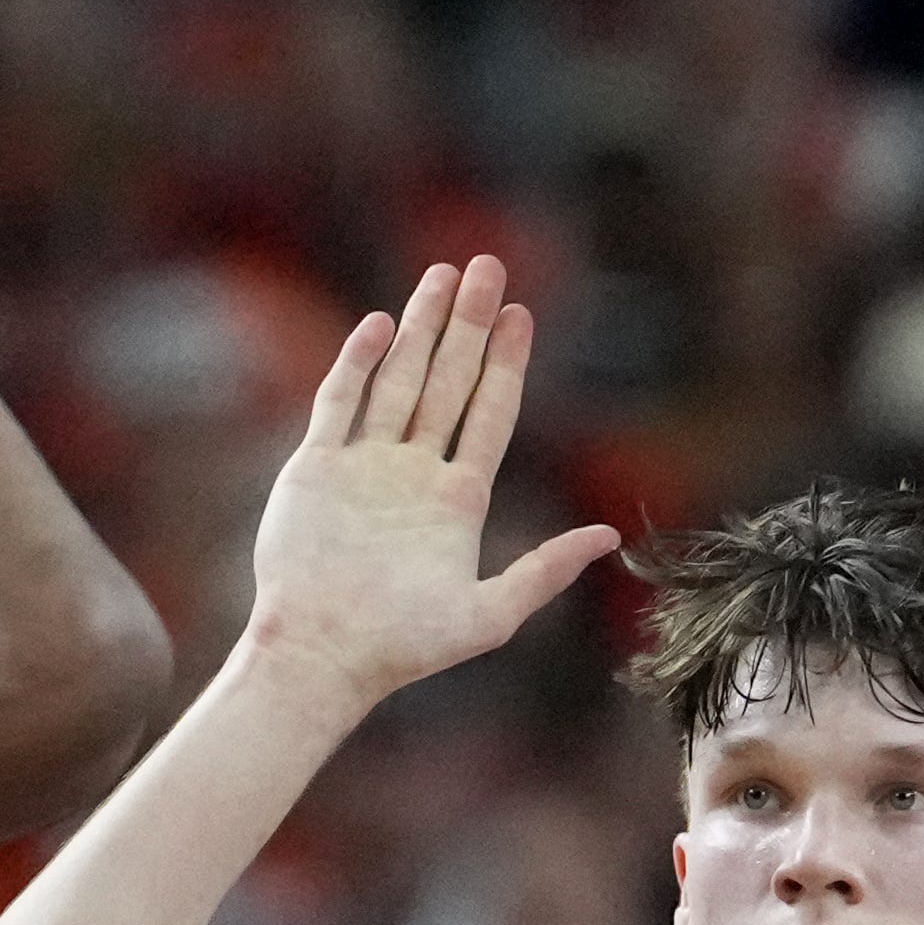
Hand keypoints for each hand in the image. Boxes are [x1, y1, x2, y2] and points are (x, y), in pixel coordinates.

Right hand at [231, 259, 623, 711]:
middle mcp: (412, 474)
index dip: (507, 364)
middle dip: (468, 325)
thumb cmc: (404, 648)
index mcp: (456, 500)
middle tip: (488, 267)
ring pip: (397, 379)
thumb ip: (545, 571)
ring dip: (420, 327)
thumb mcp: (490, 615)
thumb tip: (608, 536)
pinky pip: (339, 403)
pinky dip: (357, 365)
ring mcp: (363, 467)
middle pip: (448, 381)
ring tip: (442, 274)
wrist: (322, 657)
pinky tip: (380, 326)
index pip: (489, 414)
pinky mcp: (315, 470)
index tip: (522, 315)